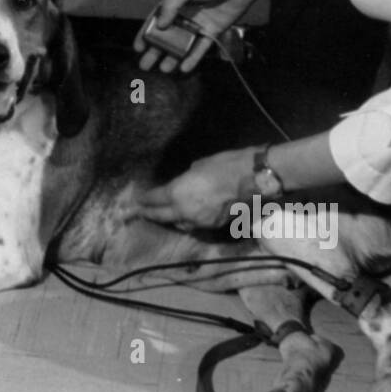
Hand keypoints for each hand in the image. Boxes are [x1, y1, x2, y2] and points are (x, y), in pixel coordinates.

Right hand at [135, 0, 260, 73]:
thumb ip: (171, 5)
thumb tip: (161, 25)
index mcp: (175, 3)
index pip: (156, 21)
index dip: (146, 34)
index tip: (138, 48)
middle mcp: (185, 15)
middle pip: (166, 36)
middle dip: (155, 51)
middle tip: (146, 65)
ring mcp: (198, 24)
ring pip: (182, 44)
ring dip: (172, 57)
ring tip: (163, 70)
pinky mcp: (212, 32)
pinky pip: (200, 48)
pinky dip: (192, 58)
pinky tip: (184, 68)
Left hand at [136, 148, 253, 230]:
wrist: (252, 179)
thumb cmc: (224, 165)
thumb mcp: (198, 166)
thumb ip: (186, 179)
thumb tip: (184, 182)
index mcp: (177, 193)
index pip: (154, 199)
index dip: (145, 199)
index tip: (138, 200)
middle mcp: (184, 211)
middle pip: (161, 216)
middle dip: (149, 214)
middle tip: (139, 214)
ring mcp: (200, 221)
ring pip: (179, 224)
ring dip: (170, 220)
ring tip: (163, 216)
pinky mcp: (214, 226)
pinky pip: (195, 225)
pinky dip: (188, 221)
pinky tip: (187, 218)